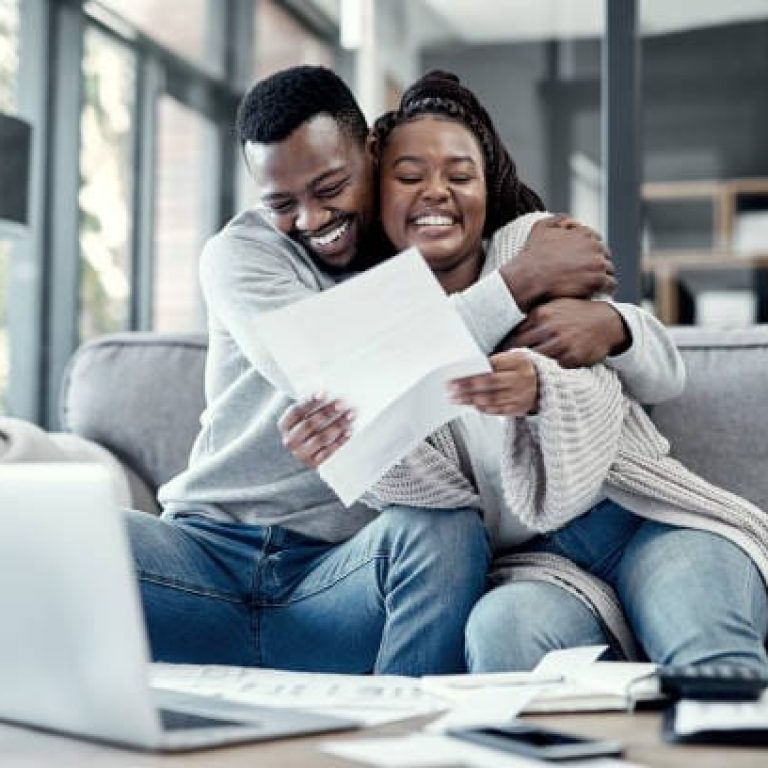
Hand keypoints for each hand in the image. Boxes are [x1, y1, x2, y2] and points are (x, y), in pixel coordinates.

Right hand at [278, 395, 354, 467]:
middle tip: (341, 404)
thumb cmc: (310, 425)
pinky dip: (340, 440)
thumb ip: (313, 405)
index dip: (310, 402)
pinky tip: (348, 431)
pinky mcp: (313, 463)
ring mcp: (300, 454)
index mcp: (284, 425)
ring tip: (350, 416)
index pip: (296, 411)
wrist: (309, 450)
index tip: (324, 393)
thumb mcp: (306, 415)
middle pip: (309, 424)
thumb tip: (327, 392)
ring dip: (337, 425)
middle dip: (327, 412)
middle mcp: (290, 441)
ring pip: (321, 438)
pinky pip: (328, 451)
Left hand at [449, 349, 537, 415]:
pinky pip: (498, 410)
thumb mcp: (511, 359)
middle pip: (491, 383)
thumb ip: (493, 363)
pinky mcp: (519, 408)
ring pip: (492, 399)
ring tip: (456, 399)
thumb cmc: (520, 369)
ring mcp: (521, 395)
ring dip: (471, 399)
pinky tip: (471, 405)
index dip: (472, 372)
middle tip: (451, 389)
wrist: (543, 384)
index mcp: (518, 362)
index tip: (455, 377)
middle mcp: (521, 379)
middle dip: (468, 387)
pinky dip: (483, 408)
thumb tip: (467, 371)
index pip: (492, 367)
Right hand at [500, 215, 615, 309]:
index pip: (596, 241)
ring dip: (602, 276)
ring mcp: (597, 263)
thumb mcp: (540, 228)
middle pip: (604, 255)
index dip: (589, 252)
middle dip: (596, 264)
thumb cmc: (532, 256)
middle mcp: (594, 245)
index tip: (582, 262)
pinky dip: (605, 289)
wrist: (528, 278)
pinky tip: (596, 292)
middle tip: (585, 275)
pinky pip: (611, 284)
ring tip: (591, 286)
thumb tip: (572, 222)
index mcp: (584, 232)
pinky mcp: (598, 280)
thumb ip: (559, 219)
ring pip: (609, 270)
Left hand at [502, 298, 630, 367]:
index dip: (504, 346)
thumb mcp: (554, 307)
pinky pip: (552, 369)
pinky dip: (546, 372)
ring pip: (534, 361)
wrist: (607, 321)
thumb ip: (533, 316)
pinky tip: (540, 375)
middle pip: (519, 348)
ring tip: (517, 375)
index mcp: (541, 314)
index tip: (495, 356)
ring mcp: (561, 344)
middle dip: (510, 359)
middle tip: (500, 370)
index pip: (513, 334)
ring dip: (526, 368)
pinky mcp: (572, 358)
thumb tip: (507, 328)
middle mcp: (549, 328)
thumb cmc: (577, 314)